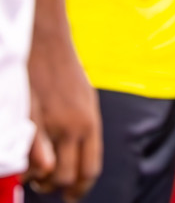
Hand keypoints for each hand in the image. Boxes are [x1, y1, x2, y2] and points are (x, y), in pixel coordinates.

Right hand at [26, 34, 100, 200]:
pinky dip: (27, 165)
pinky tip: (25, 164)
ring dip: (38, 179)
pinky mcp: (29, 118)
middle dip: (56, 187)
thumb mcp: (86, 101)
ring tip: (35, 175)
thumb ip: (83, 130)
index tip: (72, 196)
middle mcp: (73, 127)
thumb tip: (78, 157)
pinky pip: (27, 154)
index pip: (90, 168)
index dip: (80, 188)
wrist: (48, 45)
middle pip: (68, 175)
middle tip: (47, 185)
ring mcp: (50, 124)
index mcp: (91, 123)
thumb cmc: (67, 73)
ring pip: (46, 170)